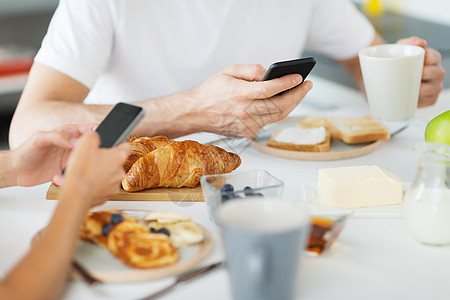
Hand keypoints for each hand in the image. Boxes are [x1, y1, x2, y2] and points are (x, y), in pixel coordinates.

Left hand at [10, 124, 95, 186]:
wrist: (17, 171)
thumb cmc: (25, 151)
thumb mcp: (40, 139)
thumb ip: (58, 137)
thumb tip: (76, 141)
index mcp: (69, 132)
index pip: (90, 129)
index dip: (98, 132)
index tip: (99, 140)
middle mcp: (73, 145)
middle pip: (93, 146)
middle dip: (97, 151)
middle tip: (90, 157)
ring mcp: (72, 158)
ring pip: (89, 160)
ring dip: (88, 165)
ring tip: (79, 168)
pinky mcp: (70, 171)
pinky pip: (80, 172)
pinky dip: (79, 175)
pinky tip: (69, 176)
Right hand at [62, 132, 130, 206]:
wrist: (76, 194)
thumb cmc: (82, 170)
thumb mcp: (85, 142)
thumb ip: (93, 135)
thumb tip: (94, 136)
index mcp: (119, 157)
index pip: (126, 147)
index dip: (118, 144)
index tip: (113, 145)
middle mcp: (120, 172)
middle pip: (115, 163)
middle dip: (105, 161)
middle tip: (92, 160)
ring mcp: (114, 186)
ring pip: (108, 176)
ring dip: (100, 174)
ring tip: (86, 173)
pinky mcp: (106, 196)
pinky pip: (102, 188)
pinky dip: (95, 186)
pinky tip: (85, 183)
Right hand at [189, 64, 312, 136]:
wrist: (196, 113)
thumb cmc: (212, 91)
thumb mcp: (229, 71)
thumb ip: (252, 70)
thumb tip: (270, 74)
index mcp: (239, 93)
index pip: (269, 89)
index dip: (287, 83)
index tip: (299, 77)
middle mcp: (244, 111)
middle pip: (279, 106)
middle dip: (297, 95)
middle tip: (307, 85)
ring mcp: (247, 124)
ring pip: (277, 116)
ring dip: (292, 104)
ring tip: (300, 92)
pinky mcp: (247, 132)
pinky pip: (268, 122)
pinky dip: (278, 112)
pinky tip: (283, 102)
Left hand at [396, 36, 445, 106]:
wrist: (389, 75)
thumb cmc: (398, 60)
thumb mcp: (401, 48)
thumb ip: (409, 42)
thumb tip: (420, 42)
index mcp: (434, 58)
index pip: (432, 57)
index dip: (421, 61)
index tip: (409, 63)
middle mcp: (438, 71)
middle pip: (433, 73)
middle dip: (419, 75)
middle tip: (404, 77)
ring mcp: (436, 86)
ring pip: (431, 88)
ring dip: (418, 90)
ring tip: (405, 88)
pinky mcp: (431, 99)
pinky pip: (427, 101)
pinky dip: (418, 101)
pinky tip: (409, 99)